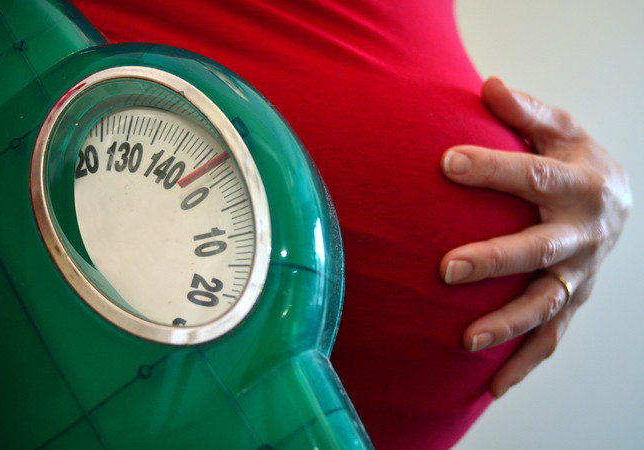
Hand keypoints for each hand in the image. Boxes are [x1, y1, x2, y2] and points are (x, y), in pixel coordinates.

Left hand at [440, 77, 631, 397]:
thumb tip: (487, 86)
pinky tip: (492, 387)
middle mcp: (584, 234)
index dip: (491, 169)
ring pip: (545, 304)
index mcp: (581, 184)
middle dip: (494, 261)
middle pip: (537, 250)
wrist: (616, 199)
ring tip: (465, 341)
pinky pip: (552, 338)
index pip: (532, 175)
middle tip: (446, 271)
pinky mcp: (573, 301)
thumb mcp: (561, 129)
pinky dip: (524, 363)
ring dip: (507, 324)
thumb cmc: (575, 161)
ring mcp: (581, 274)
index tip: (446, 162)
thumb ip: (526, 113)